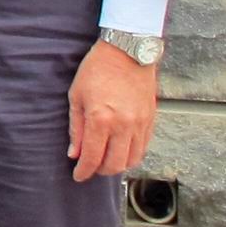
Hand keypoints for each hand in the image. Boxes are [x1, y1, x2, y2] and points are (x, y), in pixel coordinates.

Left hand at [67, 42, 159, 180]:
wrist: (127, 50)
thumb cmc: (98, 69)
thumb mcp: (77, 96)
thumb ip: (76, 128)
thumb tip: (74, 153)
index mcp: (101, 119)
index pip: (92, 158)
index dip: (83, 172)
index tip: (78, 176)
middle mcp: (123, 125)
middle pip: (114, 165)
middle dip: (100, 171)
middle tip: (91, 167)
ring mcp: (140, 124)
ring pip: (131, 160)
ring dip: (117, 165)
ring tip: (106, 159)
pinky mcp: (151, 120)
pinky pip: (143, 148)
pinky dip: (132, 155)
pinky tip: (121, 150)